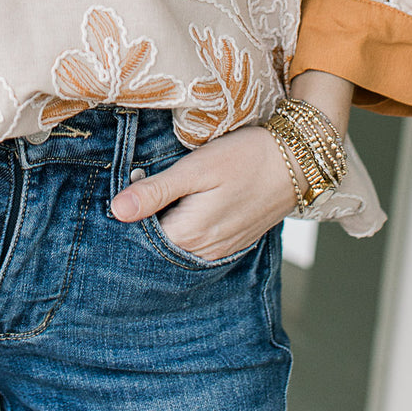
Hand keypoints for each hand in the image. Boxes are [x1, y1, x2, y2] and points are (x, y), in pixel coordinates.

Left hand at [109, 125, 297, 261]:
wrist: (294, 162)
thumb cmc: (243, 158)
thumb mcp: (195, 168)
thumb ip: (156, 191)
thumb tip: (117, 210)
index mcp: (189, 235)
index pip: (141, 240)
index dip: (126, 219)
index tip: (118, 194)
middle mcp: (203, 252)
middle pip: (158, 247)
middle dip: (142, 224)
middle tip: (132, 193)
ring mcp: (219, 250)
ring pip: (177, 247)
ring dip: (162, 227)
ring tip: (152, 198)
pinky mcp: (231, 242)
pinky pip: (196, 245)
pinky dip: (182, 230)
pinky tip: (179, 208)